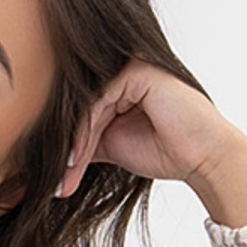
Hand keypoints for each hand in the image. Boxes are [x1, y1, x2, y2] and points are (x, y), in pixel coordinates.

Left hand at [56, 58, 246, 200]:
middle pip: (78, 106)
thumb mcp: (110, 145)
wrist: (200, 157)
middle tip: (52, 182)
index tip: (51, 179)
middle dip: (62, 148)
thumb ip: (83, 141)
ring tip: (64, 177)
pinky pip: (98, 101)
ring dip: (71, 146)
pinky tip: (76, 159)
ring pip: (85, 106)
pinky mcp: (138, 70)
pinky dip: (84, 133)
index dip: (62, 145)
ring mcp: (131, 64)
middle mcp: (123, 67)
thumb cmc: (164, 150)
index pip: (78, 109)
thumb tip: (45, 156)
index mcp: (117, 81)